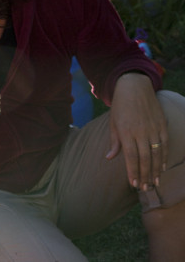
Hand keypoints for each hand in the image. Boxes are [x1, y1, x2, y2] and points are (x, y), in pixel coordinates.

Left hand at [106, 73, 166, 190]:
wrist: (134, 88)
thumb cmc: (121, 107)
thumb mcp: (113, 123)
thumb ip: (114, 142)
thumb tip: (110, 158)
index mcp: (126, 132)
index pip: (131, 157)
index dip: (133, 172)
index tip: (133, 184)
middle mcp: (141, 132)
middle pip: (145, 158)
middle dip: (145, 175)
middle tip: (145, 188)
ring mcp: (153, 129)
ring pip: (156, 154)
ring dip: (155, 170)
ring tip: (154, 182)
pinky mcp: (162, 125)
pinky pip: (165, 144)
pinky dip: (164, 157)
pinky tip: (162, 167)